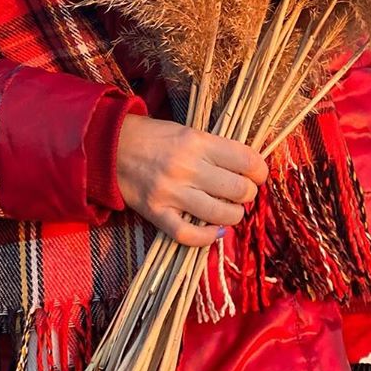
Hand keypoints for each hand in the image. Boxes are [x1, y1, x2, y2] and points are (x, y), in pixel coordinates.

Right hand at [116, 114, 268, 246]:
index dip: (260, 171)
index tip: (258, 175)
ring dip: (233, 216)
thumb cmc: (153, 137)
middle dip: (248, 194)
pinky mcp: (155, 212)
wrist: (110, 146)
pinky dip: (208, 238)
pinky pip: (189, 235)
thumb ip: (215, 149)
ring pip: (220, 215)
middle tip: (241, 193)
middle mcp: (186, 167)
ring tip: (229, 210)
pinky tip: (214, 231)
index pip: (246, 160)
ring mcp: (170, 192)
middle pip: (238, 190)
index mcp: (196, 142)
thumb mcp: (187, 132)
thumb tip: (247, 170)